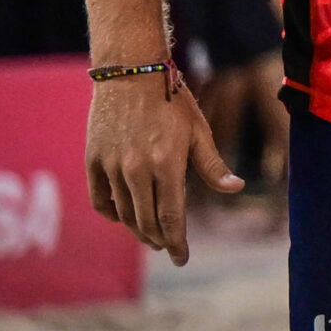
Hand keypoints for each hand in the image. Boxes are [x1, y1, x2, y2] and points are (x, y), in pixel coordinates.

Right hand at [85, 69, 243, 265]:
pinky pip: (100, 199)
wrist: (130, 72)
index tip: (181, 258)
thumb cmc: (172, 100)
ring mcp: (112, 166)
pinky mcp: (93, 160)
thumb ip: (213, 165)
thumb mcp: (199, 130)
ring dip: (137, 230)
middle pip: (146, 221)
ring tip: (149, 235)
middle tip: (167, 246)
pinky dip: (111, 213)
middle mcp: (137, 170)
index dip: (177, 242)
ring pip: (123, 213)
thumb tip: (237, 188)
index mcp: (167, 164)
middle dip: (159, 239)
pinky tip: (122, 217)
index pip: (172, 217)